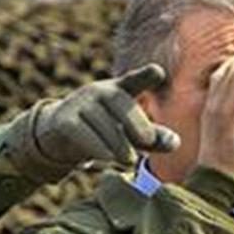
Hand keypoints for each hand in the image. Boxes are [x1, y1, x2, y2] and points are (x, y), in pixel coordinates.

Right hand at [6, 63, 179, 182]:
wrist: (58, 136)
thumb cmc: (103, 132)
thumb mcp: (130, 135)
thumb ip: (153, 138)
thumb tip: (175, 143)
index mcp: (120, 91)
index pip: (134, 80)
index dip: (146, 76)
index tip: (158, 72)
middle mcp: (99, 91)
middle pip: (120, 103)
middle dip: (136, 123)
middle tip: (147, 141)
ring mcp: (79, 103)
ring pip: (103, 122)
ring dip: (118, 143)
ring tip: (130, 161)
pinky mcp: (64, 120)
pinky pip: (82, 132)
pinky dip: (97, 146)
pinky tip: (108, 159)